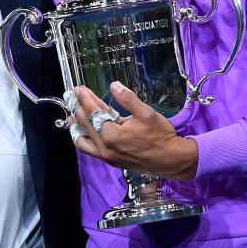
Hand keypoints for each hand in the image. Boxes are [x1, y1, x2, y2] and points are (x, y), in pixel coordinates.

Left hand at [72, 82, 197, 179]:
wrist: (171, 160)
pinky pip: (90, 149)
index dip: (85, 98)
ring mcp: (106, 156)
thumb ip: (128, 99)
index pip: (93, 112)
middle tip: (76, 96)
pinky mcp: (110, 161)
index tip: (79, 89)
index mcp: (112, 135)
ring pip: (82, 140)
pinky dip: (85, 138)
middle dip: (80, 107)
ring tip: (75, 113)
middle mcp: (105, 147)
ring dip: (78, 125)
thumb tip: (114, 86)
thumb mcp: (146, 113)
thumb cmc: (161, 137)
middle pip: (85, 123)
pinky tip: (86, 130)